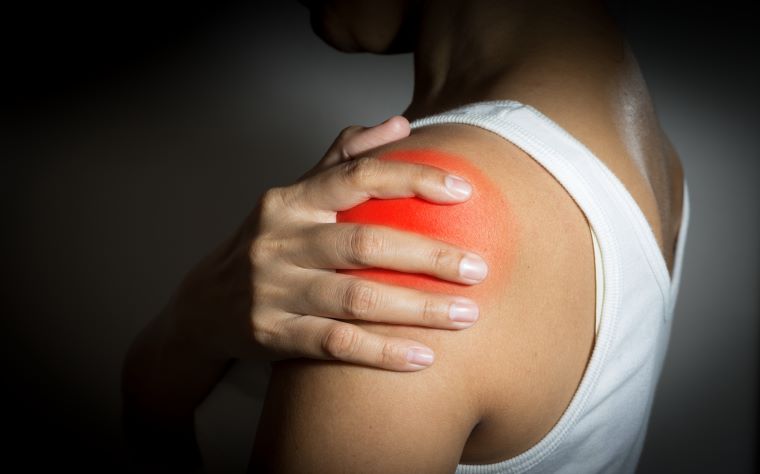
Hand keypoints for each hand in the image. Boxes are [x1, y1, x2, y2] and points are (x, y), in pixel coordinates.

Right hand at [168, 116, 487, 370]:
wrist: (203, 306)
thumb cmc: (267, 244)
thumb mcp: (295, 196)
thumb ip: (344, 159)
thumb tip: (400, 123)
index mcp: (291, 199)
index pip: (357, 176)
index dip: (412, 179)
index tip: (463, 190)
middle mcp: (280, 240)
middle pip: (364, 243)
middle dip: (428, 256)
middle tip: (479, 269)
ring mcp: (273, 290)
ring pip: (356, 299)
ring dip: (417, 309)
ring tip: (466, 315)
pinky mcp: (272, 335)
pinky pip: (336, 344)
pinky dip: (383, 352)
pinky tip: (424, 356)